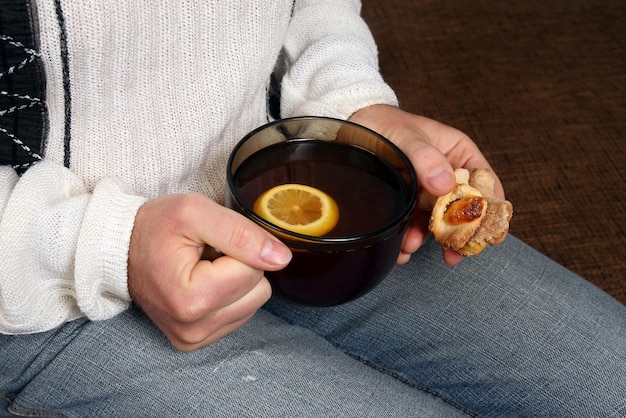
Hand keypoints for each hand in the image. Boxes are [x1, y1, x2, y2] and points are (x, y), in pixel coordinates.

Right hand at [127, 193, 291, 350]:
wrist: (120, 250)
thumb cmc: (154, 227)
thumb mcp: (195, 212)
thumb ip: (242, 233)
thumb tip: (282, 258)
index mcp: (191, 300)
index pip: (253, 270)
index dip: (238, 247)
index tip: (209, 241)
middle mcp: (193, 329)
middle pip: (259, 290)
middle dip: (240, 265)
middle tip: (207, 254)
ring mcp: (194, 339)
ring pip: (254, 303)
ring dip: (235, 280)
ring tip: (203, 267)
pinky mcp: (196, 342)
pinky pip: (240, 314)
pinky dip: (227, 295)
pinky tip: (202, 282)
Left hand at [349, 104, 505, 265]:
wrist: (352, 127)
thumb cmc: (384, 124)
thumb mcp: (407, 137)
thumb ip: (426, 158)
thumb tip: (445, 185)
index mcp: (457, 153)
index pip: (483, 181)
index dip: (492, 209)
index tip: (492, 233)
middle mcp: (445, 174)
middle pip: (463, 208)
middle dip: (459, 234)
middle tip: (454, 254)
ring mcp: (426, 190)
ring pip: (436, 221)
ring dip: (428, 239)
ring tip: (412, 246)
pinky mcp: (407, 202)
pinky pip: (414, 224)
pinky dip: (409, 238)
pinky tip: (401, 247)